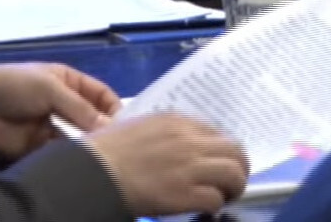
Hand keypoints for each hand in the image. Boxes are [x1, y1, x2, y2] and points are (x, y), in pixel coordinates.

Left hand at [0, 63, 119, 160]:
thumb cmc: (13, 86)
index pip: (101, 94)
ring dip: (91, 145)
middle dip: (105, 128)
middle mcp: (64, 104)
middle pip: (93, 118)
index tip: (126, 125)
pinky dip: (74, 157)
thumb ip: (80, 108)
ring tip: (104, 155)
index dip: (113, 107)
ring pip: (81, 138)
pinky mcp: (41, 148)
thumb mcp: (49, 87)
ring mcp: (53, 127)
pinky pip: (64, 153)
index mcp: (68, 81)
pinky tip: (84, 162)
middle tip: (121, 145)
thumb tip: (111, 126)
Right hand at [86, 113, 248, 216]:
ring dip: (233, 187)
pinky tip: (204, 209)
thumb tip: (181, 148)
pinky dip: (214, 206)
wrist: (93, 174)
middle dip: (237, 168)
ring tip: (223, 197)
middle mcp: (188, 140)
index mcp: (176, 121)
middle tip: (229, 182)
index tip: (215, 163)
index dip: (220, 151)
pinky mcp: (186, 194)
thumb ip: (164, 134)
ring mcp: (190, 166)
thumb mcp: (138, 127)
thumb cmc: (104, 152)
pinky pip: (216, 199)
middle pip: (235, 150)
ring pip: (235, 173)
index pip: (217, 132)